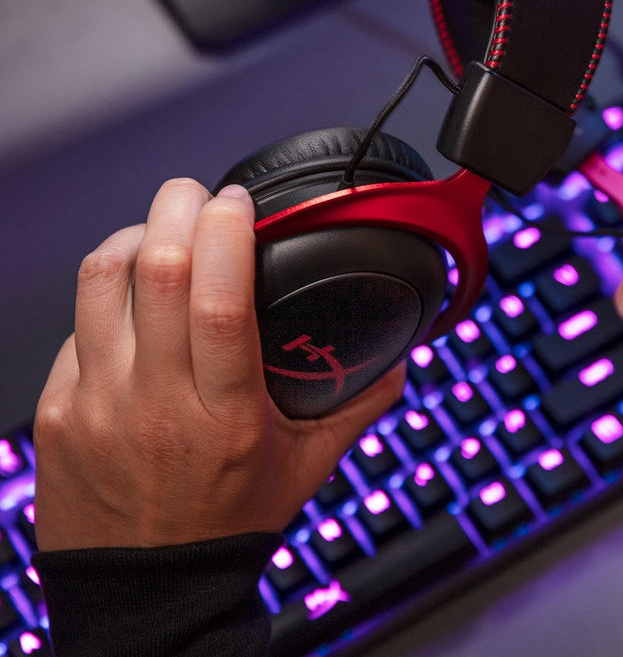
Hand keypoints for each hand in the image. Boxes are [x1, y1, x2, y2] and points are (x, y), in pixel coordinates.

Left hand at [33, 178, 404, 550]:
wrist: (146, 591)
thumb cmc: (227, 523)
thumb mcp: (306, 466)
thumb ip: (358, 406)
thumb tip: (400, 357)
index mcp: (227, 415)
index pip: (221, 301)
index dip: (228, 232)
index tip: (239, 201)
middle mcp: (156, 403)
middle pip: (156, 270)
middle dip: (177, 207)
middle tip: (197, 195)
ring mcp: (98, 403)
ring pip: (101, 281)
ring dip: (133, 234)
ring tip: (161, 229)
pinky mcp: (58, 408)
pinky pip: (77, 322)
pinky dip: (107, 291)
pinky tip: (132, 295)